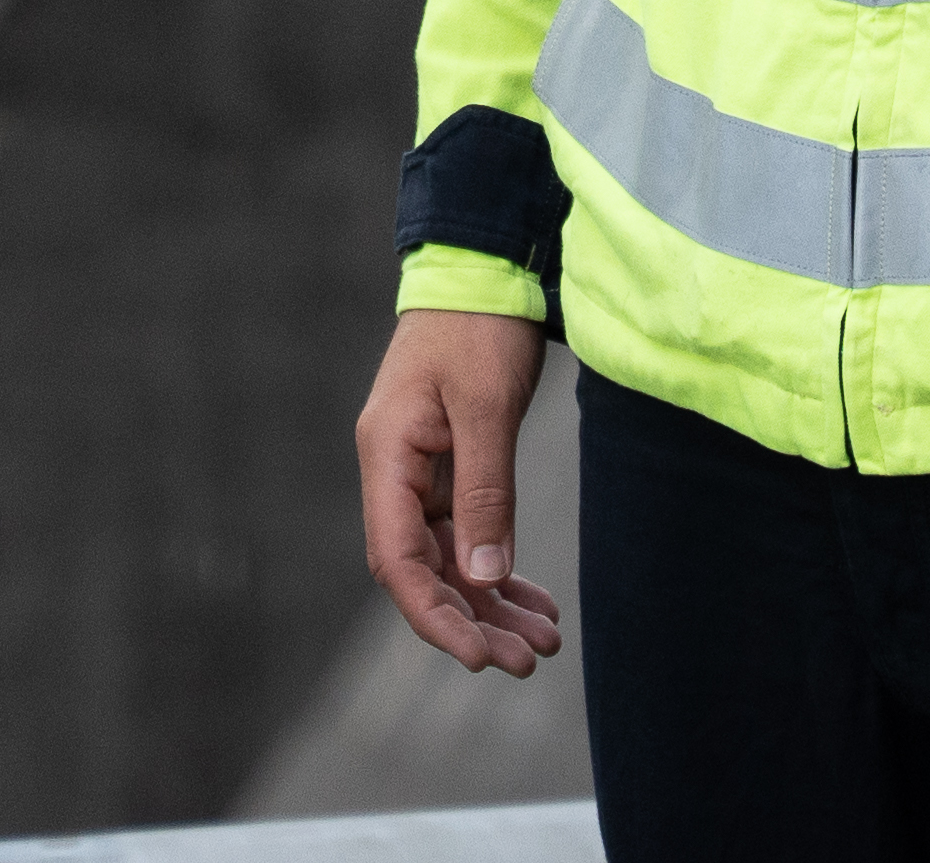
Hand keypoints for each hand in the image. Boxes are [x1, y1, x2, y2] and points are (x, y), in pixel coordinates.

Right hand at [350, 310, 565, 674]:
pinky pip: (469, 534)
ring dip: (493, 603)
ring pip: (452, 559)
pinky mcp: (450, 466)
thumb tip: (484, 578)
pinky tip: (535, 601)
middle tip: (527, 662)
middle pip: (425, 570)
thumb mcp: (485, 405)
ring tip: (543, 643)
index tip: (479, 656)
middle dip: (473, 621)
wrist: (485, 267)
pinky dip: (500, 569)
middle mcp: (396, 472)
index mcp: (387, 456)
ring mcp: (422, 472)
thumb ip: (484, 492)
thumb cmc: (479, 325)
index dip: (435, 615)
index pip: (397, 560)